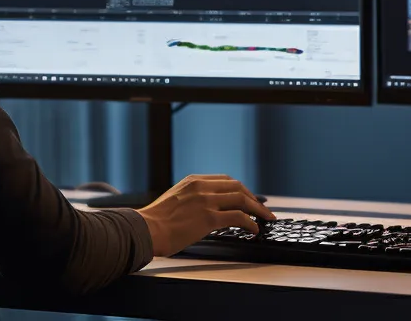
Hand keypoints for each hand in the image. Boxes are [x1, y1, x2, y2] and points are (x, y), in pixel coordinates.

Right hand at [137, 174, 275, 256]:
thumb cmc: (155, 222)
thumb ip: (191, 199)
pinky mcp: (209, 218)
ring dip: (257, 209)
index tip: (248, 197)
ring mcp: (206, 201)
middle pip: (237, 187)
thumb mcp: (174, 200)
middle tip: (261, 209)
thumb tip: (204, 210)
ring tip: (265, 218)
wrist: (145, 230)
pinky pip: (238, 217)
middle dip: (253, 197)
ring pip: (242, 199)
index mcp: (193, 181)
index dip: (241, 189)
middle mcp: (202, 187)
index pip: (225, 180)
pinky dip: (250, 222)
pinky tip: (254, 229)